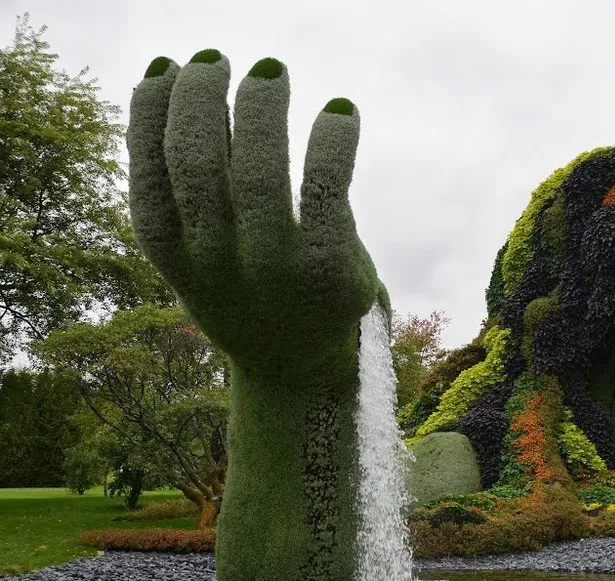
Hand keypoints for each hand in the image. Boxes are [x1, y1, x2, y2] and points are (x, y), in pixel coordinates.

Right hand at [127, 50, 378, 379]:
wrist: (299, 365)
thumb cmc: (250, 290)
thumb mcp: (204, 248)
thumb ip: (194, 186)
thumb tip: (187, 92)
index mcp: (174, 255)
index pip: (150, 171)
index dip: (152, 109)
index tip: (170, 65)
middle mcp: (216, 263)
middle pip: (199, 161)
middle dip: (203, 95)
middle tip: (220, 58)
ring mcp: (272, 270)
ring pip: (260, 172)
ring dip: (262, 106)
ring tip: (270, 69)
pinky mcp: (329, 271)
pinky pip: (326, 191)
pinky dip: (333, 142)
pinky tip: (341, 110)